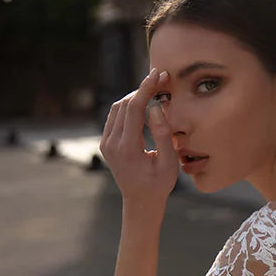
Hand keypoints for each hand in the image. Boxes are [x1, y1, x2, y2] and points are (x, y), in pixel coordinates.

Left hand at [100, 69, 178, 207]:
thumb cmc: (159, 184)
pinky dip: (128, 106)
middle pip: (124, 104)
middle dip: (142, 89)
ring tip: (153, 89)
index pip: (133, 108)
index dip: (146, 88)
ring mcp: (106, 143)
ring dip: (134, 96)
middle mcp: (111, 144)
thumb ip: (163, 134)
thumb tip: (156, 107)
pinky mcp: (106, 143)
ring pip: (117, 108)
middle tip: (160, 79)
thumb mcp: (168, 163)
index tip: (158, 74)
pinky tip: (143, 104)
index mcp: (127, 148)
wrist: (140, 202)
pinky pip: (115, 117)